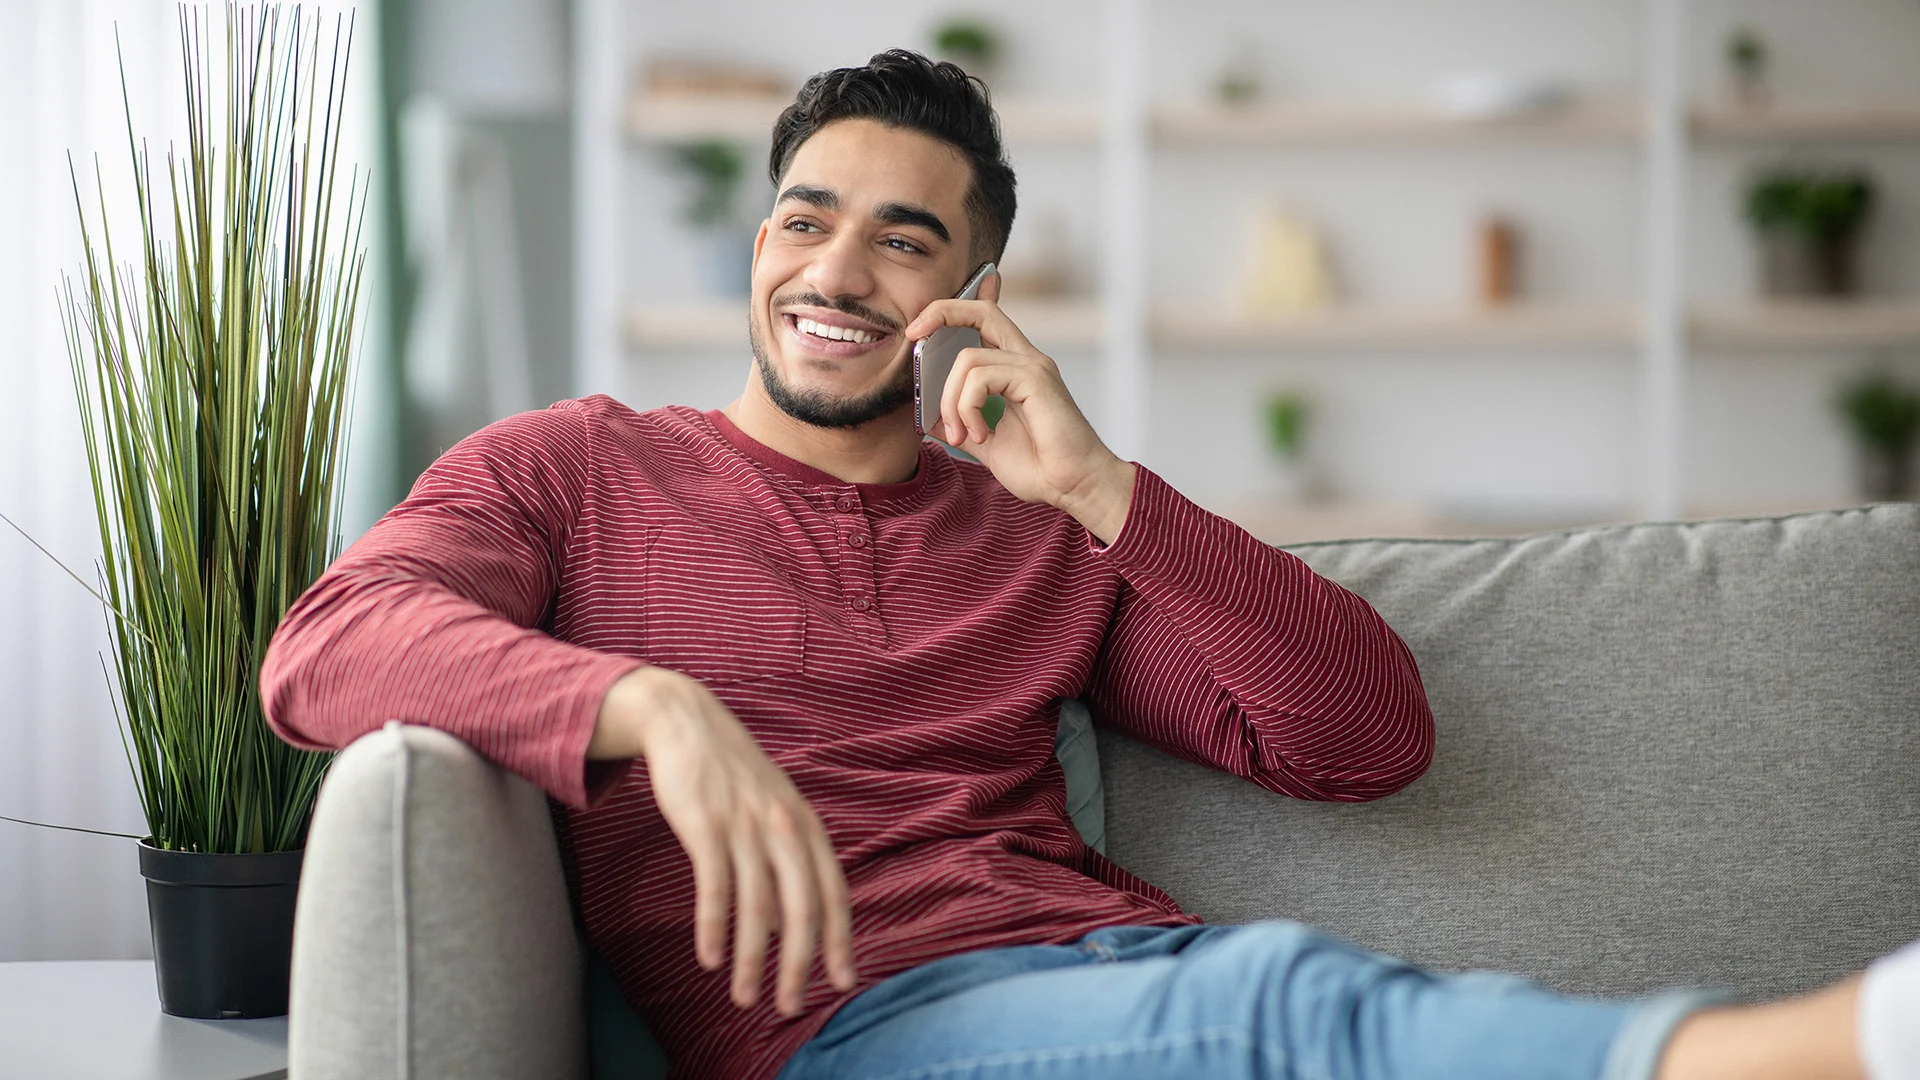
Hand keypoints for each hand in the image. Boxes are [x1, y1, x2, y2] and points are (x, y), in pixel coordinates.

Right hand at [590, 666, 855, 1014]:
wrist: (684, 721)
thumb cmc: (730, 774)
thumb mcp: (772, 810)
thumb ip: (786, 863)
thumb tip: (789, 927)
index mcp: (806, 824)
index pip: (834, 893)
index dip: (840, 941)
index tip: (842, 982)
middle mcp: (783, 826)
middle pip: (801, 909)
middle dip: (798, 965)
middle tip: (790, 1006)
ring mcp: (745, 825)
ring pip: (757, 908)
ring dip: (752, 960)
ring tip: (744, 997)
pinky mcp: (705, 826)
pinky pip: (714, 888)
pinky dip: (713, 929)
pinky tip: (710, 960)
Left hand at [901, 272, 1137, 543]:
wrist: (1075, 487)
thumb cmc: (1041, 468)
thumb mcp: (986, 443)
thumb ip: (961, 424)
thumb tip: (927, 416)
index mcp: (1015, 369)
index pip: (985, 320)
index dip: (950, 312)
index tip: (917, 331)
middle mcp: (1026, 360)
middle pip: (981, 310)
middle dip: (940, 313)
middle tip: (912, 337)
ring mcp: (1032, 367)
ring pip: (968, 358)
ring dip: (950, 401)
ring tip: (962, 435)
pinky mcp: (1035, 379)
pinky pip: (981, 376)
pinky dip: (968, 407)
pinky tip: (980, 434)